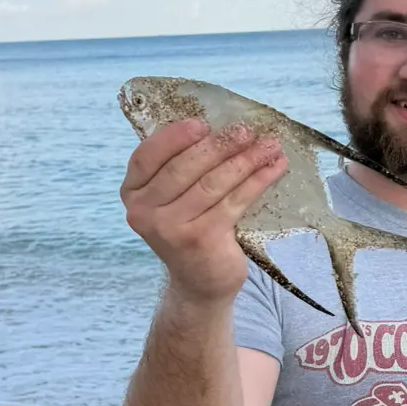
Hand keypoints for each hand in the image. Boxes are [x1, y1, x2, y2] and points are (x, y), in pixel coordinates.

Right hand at [121, 118, 286, 304]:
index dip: (174, 137)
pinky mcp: (200, 239)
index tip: (203, 123)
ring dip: (245, 160)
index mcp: (132, 194)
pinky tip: (274, 168)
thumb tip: (220, 124)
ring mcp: (170, 228)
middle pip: (183, 167)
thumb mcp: (173, 199)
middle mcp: (143, 212)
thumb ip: (179, 167)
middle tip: (247, 130)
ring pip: (212, 183)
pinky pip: (233, 201)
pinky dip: (257, 181)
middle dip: (219, 144)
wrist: (200, 281)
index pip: (146, 156)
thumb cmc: (189, 228)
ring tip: (269, 146)